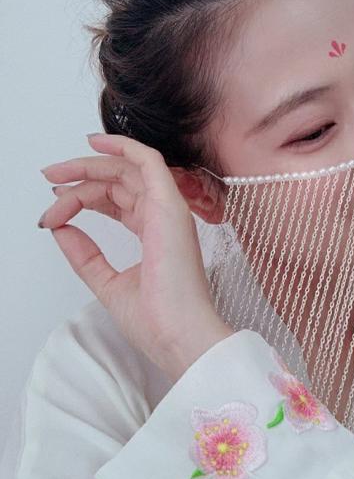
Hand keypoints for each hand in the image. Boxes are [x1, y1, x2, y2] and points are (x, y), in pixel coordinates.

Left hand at [38, 132, 233, 382]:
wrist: (179, 335)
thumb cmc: (157, 319)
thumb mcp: (107, 283)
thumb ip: (85, 255)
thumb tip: (62, 230)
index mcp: (154, 232)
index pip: (117, 201)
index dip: (83, 198)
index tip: (53, 211)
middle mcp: (163, 216)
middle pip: (118, 181)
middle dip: (81, 176)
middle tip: (50, 177)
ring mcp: (168, 208)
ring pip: (127, 170)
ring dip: (90, 166)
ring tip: (58, 171)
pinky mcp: (169, 205)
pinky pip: (149, 162)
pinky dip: (123, 148)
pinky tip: (96, 144)